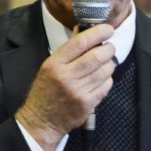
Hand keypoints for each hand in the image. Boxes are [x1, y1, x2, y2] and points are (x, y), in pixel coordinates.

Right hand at [15, 24, 115, 150]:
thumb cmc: (45, 91)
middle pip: (97, 56)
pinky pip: (106, 86)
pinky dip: (108, 79)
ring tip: (105, 64)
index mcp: (55, 64)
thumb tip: (83, 31)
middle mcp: (66, 76)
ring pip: (105, 71)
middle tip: (109, 48)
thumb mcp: (49, 67)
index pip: (80, 42)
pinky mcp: (87, 104)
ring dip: (109, 64)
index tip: (108, 29)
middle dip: (109, 49)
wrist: (40, 121)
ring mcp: (78, 91)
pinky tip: (102, 79)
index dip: (98, 33)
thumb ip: (68, 51)